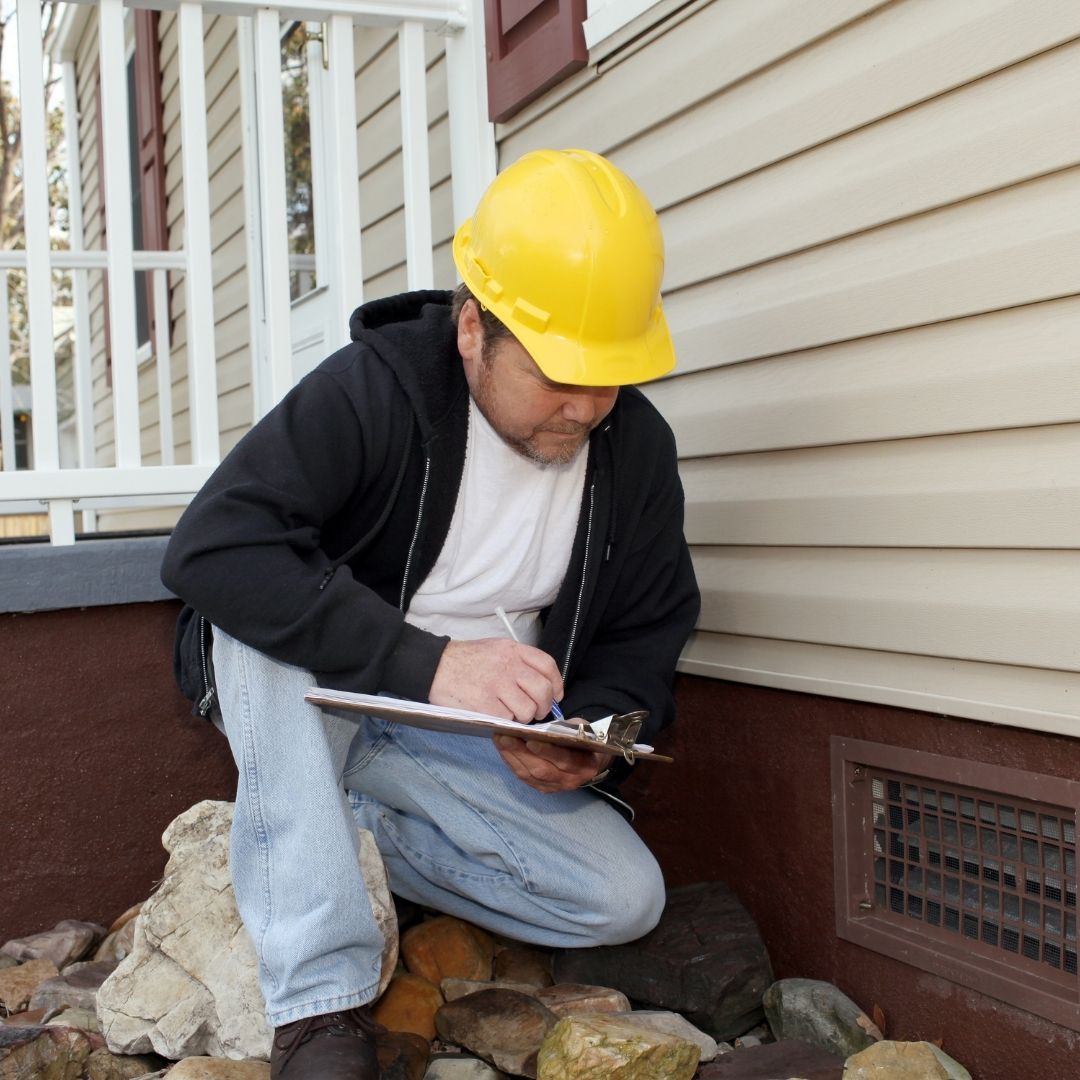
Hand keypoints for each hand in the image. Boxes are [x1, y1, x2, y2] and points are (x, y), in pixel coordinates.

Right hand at [429, 637, 563, 722]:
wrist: (435, 666)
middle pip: (543, 691)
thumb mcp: (495, 649)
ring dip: (522, 716)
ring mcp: (497, 685)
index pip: (547, 665)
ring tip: (510, 712)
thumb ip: (518, 662)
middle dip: (544, 706)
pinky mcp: (485, 704)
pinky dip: (504, 721)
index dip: (556, 683)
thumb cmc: (466, 660)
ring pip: (528, 710)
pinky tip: (494, 713)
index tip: (556, 695)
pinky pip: (508, 720)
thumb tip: (543, 684)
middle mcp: (509, 666)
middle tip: (536, 711)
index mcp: (513, 650)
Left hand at [494, 734, 608, 793]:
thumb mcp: (582, 730)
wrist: (592, 760)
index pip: (564, 759)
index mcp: (585, 764)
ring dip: (512, 757)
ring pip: (530, 776)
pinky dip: (512, 763)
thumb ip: (566, 731)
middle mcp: (570, 780)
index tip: (529, 740)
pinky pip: (525, 778)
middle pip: (541, 770)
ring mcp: (556, 787)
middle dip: (520, 753)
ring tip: (499, 740)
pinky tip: (503, 750)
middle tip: (504, 736)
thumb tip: (539, 728)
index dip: (546, 751)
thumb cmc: (584, 739)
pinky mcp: (544, 789)